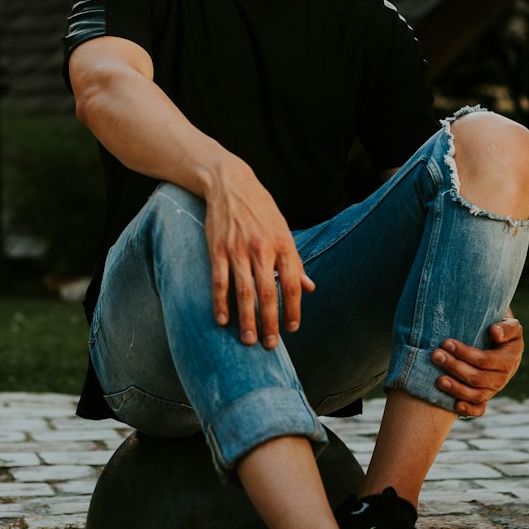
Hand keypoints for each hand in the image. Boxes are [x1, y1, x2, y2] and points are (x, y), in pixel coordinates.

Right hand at [202, 155, 314, 348]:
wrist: (230, 183)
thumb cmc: (261, 209)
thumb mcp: (283, 230)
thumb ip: (295, 261)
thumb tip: (310, 288)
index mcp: (283, 244)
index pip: (292, 283)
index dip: (293, 309)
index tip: (292, 329)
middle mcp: (262, 248)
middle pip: (269, 292)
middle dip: (271, 322)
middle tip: (271, 345)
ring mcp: (238, 249)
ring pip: (244, 291)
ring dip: (247, 319)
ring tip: (249, 340)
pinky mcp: (218, 249)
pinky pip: (219, 281)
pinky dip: (220, 303)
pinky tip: (222, 320)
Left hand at [432, 312, 523, 418]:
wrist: (501, 341)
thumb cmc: (501, 328)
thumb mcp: (510, 323)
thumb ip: (506, 327)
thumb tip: (495, 332)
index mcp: (509, 359)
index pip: (484, 360)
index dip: (465, 353)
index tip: (446, 342)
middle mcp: (502, 377)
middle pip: (477, 378)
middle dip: (455, 367)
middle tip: (436, 356)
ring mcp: (494, 389)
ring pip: (476, 394)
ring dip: (456, 388)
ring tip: (439, 380)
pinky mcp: (485, 397)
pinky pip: (479, 409)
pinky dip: (468, 410)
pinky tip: (455, 406)